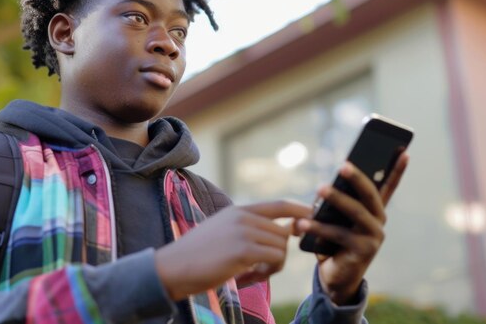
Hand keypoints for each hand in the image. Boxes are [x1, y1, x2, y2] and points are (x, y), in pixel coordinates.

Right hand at [155, 200, 311, 300]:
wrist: (173, 267)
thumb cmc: (196, 255)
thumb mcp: (222, 232)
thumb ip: (248, 229)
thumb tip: (280, 233)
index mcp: (238, 211)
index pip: (278, 205)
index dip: (299, 209)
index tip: (312, 216)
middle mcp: (242, 217)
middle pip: (283, 232)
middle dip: (279, 253)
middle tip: (261, 270)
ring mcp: (243, 232)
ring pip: (281, 247)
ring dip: (273, 265)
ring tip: (252, 274)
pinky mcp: (243, 250)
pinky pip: (274, 259)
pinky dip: (267, 273)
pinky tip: (247, 279)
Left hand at [296, 153, 408, 304]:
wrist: (335, 276)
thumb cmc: (334, 242)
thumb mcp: (335, 219)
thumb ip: (335, 203)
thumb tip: (323, 190)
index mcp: (373, 210)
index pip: (388, 186)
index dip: (397, 169)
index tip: (404, 150)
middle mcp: (378, 221)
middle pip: (370, 194)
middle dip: (357, 178)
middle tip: (343, 166)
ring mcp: (373, 236)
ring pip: (355, 212)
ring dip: (336, 199)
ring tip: (319, 188)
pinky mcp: (363, 250)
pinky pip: (338, 234)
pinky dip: (318, 228)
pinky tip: (302, 223)